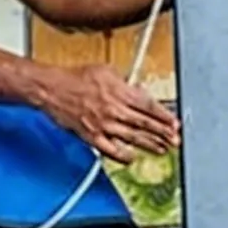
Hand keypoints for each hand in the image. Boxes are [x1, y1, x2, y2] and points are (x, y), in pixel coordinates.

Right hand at [36, 64, 180, 162]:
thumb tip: (139, 90)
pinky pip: (110, 151)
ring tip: (162, 149)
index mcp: (119, 91)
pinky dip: (123, 156)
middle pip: (144, 124)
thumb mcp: (107, 70)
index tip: (175, 123)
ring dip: (149, 145)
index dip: (164, 116)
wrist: (52, 89)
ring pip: (132, 138)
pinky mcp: (91, 137)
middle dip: (163, 133)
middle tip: (175, 140)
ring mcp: (103, 125)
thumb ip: (126, 81)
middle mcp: (113, 109)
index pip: (149, 106)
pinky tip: (132, 157)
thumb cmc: (76, 77)